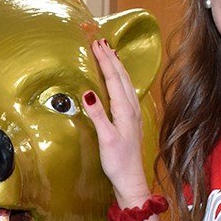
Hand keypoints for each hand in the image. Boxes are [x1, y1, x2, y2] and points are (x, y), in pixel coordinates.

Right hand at [79, 40, 150, 203]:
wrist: (131, 180)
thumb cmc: (118, 162)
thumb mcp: (105, 139)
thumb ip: (98, 115)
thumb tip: (87, 92)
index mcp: (124, 110)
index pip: (113, 78)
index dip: (104, 60)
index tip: (95, 44)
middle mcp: (131, 108)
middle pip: (121, 76)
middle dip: (111, 57)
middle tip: (100, 41)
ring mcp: (133, 114)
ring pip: (126, 82)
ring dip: (117, 66)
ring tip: (109, 53)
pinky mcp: (131, 120)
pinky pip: (126, 91)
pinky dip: (120, 79)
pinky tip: (118, 79)